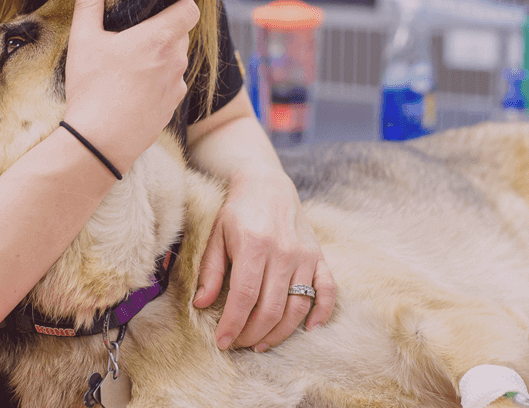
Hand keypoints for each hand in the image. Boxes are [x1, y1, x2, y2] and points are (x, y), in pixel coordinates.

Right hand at [62, 0, 198, 172]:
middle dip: (165, 31)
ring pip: (177, 61)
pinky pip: (172, 86)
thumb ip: (89, 2)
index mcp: (159, 38)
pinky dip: (160, 82)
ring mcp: (176, 87)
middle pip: (181, 34)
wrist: (99, 143)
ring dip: (163, 58)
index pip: (190, 9)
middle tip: (137, 35)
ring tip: (133, 63)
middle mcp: (175, 61)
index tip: (162, 5)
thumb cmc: (92, 89)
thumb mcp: (84, 40)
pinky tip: (134, 89)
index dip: (180, 3)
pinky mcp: (172, 109)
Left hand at [192, 167, 335, 351]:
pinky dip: (322, 313)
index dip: (233, 324)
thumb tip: (201, 304)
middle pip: (271, 308)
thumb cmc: (238, 212)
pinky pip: (327, 291)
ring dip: (280, 333)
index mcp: (254, 246)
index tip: (222, 341)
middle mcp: (282, 252)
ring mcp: (304, 255)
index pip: (244, 297)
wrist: (267, 184)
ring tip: (261, 343)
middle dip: (252, 334)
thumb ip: (210, 270)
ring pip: (297, 307)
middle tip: (239, 343)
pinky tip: (309, 329)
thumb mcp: (216, 235)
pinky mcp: (318, 257)